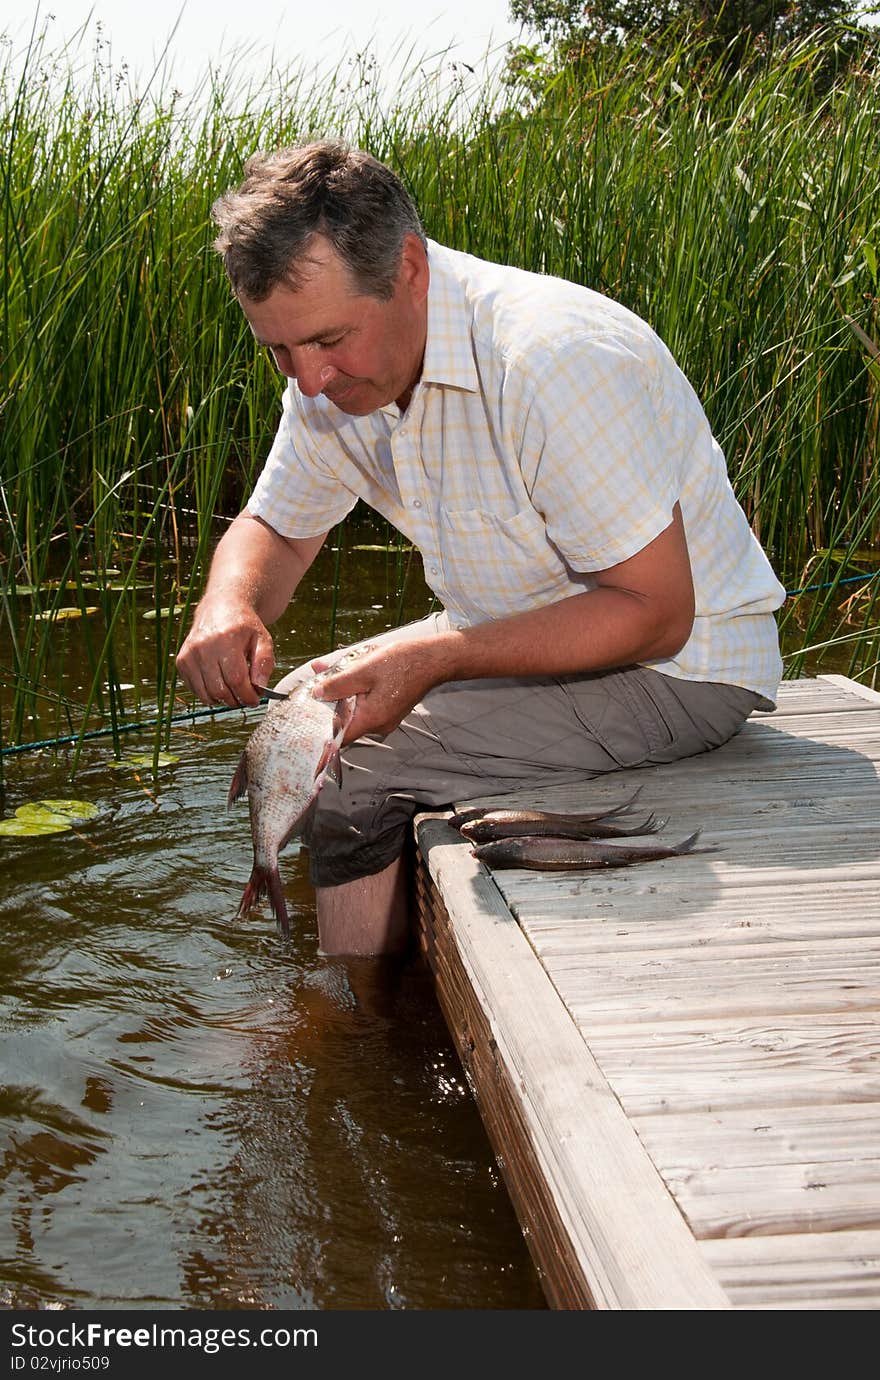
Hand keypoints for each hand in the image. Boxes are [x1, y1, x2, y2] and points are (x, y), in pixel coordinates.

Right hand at [176, 596, 274, 706]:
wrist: (220, 608)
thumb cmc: (243, 626)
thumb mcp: (263, 639)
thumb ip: (265, 663)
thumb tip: (259, 687)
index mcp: (226, 639)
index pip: (236, 680)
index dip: (247, 696)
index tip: (255, 700)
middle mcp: (203, 647)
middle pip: (220, 690)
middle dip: (236, 700)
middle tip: (245, 697)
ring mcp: (189, 654)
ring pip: (205, 694)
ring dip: (222, 700)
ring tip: (234, 691)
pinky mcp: (181, 661)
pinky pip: (195, 690)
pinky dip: (208, 694)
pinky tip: (220, 683)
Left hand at [311, 637, 446, 742]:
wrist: (433, 659)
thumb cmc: (402, 662)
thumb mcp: (364, 669)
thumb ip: (338, 683)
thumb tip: (317, 693)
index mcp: (371, 719)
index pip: (339, 738)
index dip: (321, 736)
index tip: (307, 734)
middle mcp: (379, 725)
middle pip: (345, 721)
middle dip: (331, 702)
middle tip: (318, 683)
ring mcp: (386, 719)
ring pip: (355, 710)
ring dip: (345, 693)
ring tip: (341, 670)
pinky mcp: (390, 710)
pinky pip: (367, 705)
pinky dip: (358, 692)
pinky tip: (356, 671)